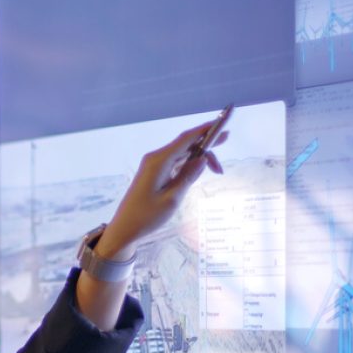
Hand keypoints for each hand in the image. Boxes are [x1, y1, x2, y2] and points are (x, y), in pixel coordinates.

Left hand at [98, 121, 227, 258]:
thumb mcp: (172, 198)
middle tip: (227, 138)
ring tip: (218, 169)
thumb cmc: (147, 216)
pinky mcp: (155, 173)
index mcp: (159, 161)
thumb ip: (188, 177)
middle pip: (185, 144)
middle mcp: (156, 158)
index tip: (221, 124)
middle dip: (206, 142)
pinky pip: (176, 162)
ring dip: (200, 157)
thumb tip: (202, 159)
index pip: (185, 139)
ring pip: (182, 154)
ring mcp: (154, 165)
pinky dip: (190, 164)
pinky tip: (201, 170)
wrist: (125, 228)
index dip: (204, 130)